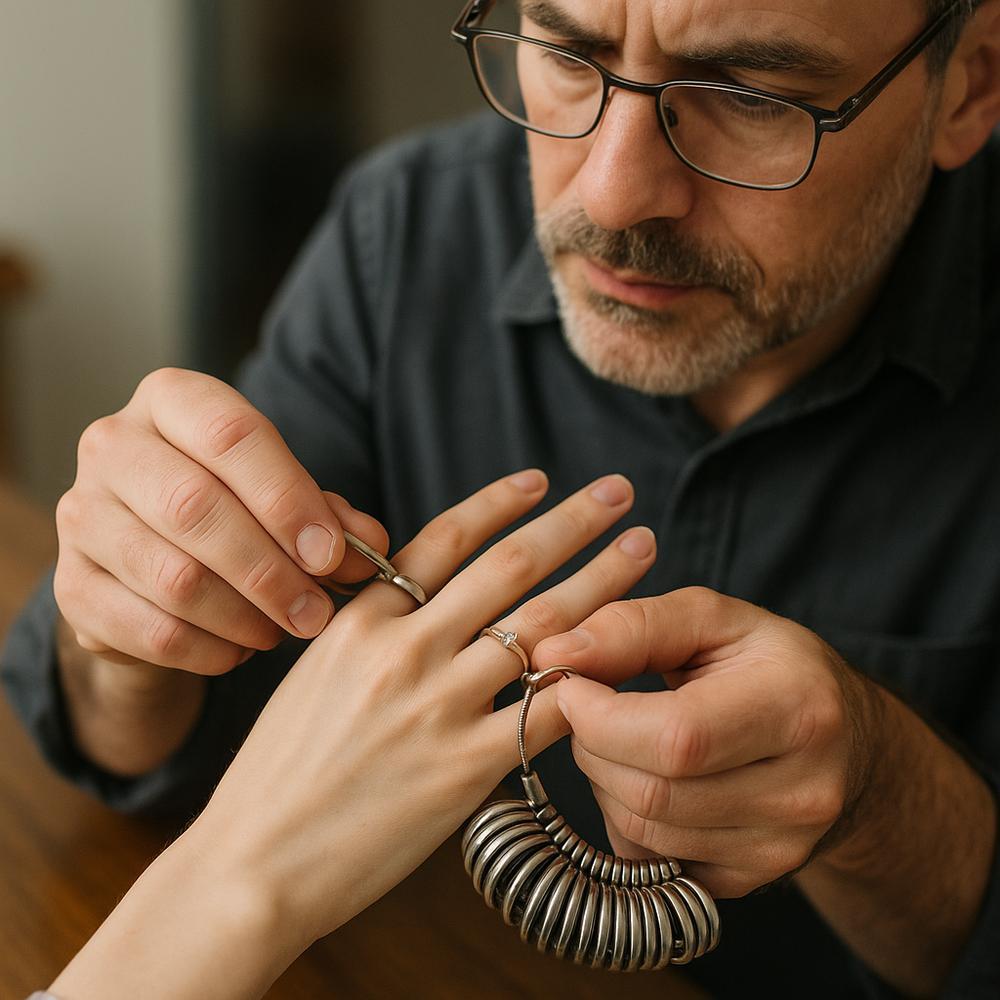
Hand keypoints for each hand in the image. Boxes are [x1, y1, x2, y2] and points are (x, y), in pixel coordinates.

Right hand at [53, 367, 386, 675]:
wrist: (152, 558)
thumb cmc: (232, 508)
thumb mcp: (284, 497)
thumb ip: (328, 516)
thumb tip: (368, 547)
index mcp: (172, 401)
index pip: (231, 435)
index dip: (288, 499)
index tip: (330, 555)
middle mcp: (113, 444)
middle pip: (195, 507)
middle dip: (270, 570)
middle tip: (315, 612)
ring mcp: (82, 514)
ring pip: (174, 577)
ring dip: (245, 616)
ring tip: (284, 630)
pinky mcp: (71, 585)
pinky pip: (150, 630)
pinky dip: (210, 650)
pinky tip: (241, 648)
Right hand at [189, 470, 655, 954]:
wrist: (254, 863)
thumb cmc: (280, 772)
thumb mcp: (313, 673)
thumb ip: (373, 628)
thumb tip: (431, 593)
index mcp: (361, 621)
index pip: (444, 537)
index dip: (499, 502)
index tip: (539, 481)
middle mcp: (402, 651)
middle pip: (508, 566)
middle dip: (573, 521)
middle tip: (619, 492)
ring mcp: (436, 708)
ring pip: (542, 625)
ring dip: (602, 580)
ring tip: (641, 549)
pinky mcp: (464, 770)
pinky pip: (545, 711)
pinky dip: (589, 679)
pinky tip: (627, 654)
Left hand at [532, 587, 885, 896]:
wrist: (843, 740)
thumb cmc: (768, 665)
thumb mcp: (713, 618)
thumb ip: (633, 625)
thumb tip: (554, 654)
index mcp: (798, 709)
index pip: (676, 737)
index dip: (599, 715)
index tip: (569, 681)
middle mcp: (801, 793)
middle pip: (651, 792)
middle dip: (593, 744)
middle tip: (590, 706)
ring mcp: (779, 850)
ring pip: (641, 831)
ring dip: (603, 780)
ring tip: (619, 737)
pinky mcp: (750, 881)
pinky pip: (649, 861)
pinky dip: (624, 819)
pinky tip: (644, 777)